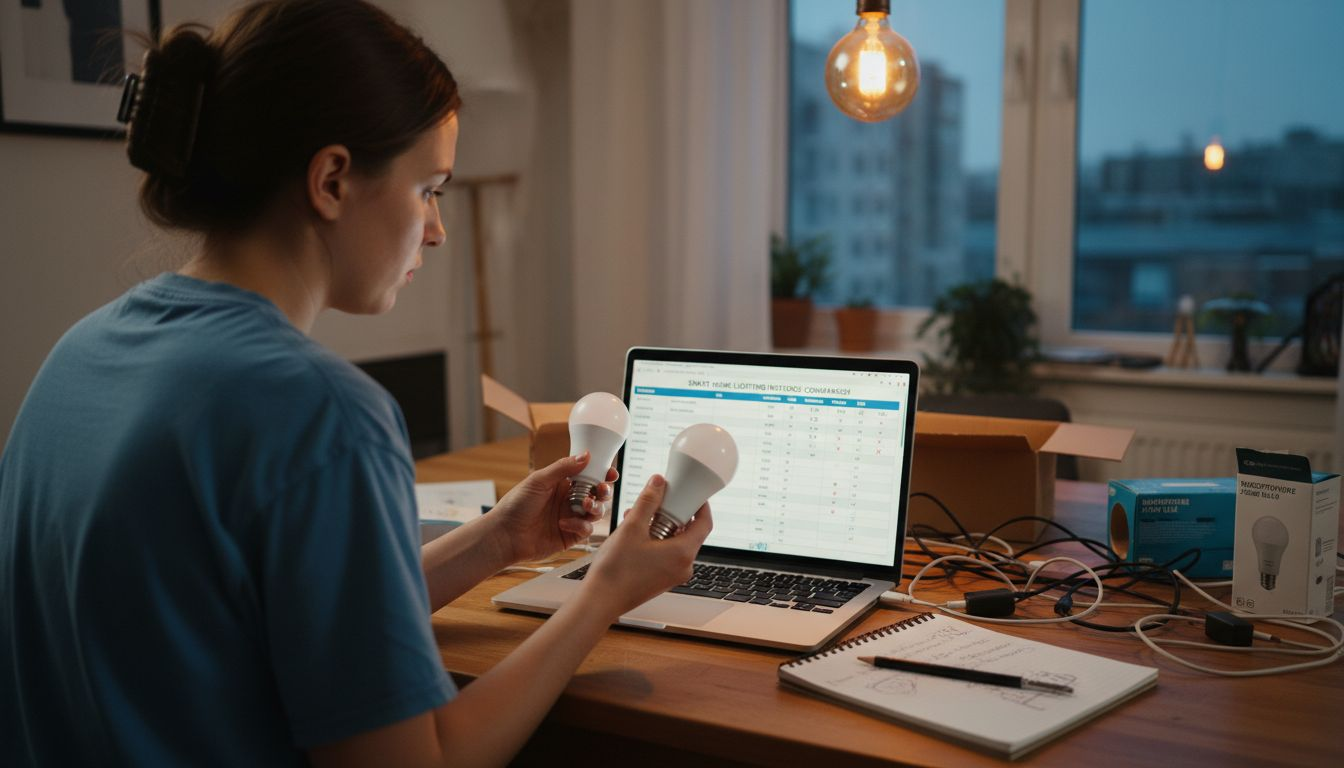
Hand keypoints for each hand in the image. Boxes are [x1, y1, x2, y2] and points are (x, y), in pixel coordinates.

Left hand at [489, 452, 616, 564]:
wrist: (505, 535)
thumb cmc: (516, 505)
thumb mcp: (539, 480)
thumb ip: (563, 468)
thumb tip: (586, 455)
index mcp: (562, 483)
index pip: (588, 475)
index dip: (602, 473)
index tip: (610, 472)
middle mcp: (569, 500)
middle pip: (597, 494)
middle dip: (604, 491)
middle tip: (601, 489)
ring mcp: (571, 518)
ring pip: (596, 511)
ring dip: (595, 507)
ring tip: (585, 505)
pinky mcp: (570, 536)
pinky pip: (586, 529)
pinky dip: (580, 525)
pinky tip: (564, 524)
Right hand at [581, 474, 712, 619]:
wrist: (600, 601)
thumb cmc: (616, 570)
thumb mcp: (632, 528)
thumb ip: (648, 502)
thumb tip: (658, 482)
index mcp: (683, 553)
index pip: (705, 523)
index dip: (701, 505)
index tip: (692, 492)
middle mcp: (683, 567)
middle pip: (689, 532)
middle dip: (674, 513)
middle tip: (659, 500)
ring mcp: (673, 575)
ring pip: (675, 543)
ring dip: (661, 527)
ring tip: (638, 517)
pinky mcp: (661, 580)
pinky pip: (666, 555)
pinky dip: (656, 541)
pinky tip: (635, 534)